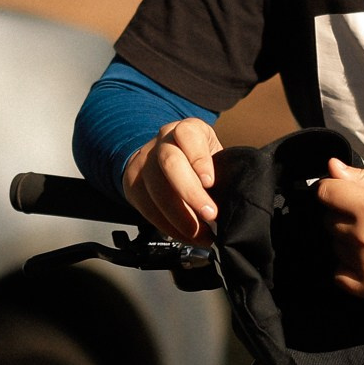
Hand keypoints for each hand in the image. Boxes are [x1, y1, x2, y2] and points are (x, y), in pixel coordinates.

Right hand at [123, 119, 224, 243]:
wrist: (162, 158)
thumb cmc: (198, 161)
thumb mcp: (213, 156)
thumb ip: (220, 170)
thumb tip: (232, 200)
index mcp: (187, 130)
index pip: (188, 134)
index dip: (199, 158)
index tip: (210, 182)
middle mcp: (163, 141)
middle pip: (170, 163)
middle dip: (190, 193)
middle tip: (210, 214)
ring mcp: (144, 161)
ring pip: (156, 189)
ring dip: (180, 217)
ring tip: (201, 234)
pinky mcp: (132, 183)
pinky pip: (147, 208)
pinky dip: (168, 226)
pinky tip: (184, 234)